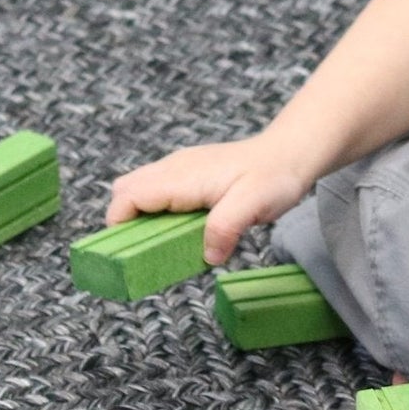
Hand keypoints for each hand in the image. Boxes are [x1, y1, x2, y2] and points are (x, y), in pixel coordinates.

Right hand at [107, 136, 314, 263]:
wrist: (289, 153)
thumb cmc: (273, 177)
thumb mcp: (253, 205)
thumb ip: (225, 228)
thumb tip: (208, 256)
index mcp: (180, 176)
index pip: (127, 196)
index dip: (118, 224)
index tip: (127, 250)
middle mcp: (173, 168)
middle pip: (124, 190)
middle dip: (125, 221)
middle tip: (145, 249)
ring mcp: (179, 168)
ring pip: (138, 189)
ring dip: (141, 216)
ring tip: (165, 241)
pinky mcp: (187, 173)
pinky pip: (157, 190)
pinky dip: (156, 211)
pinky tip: (183, 228)